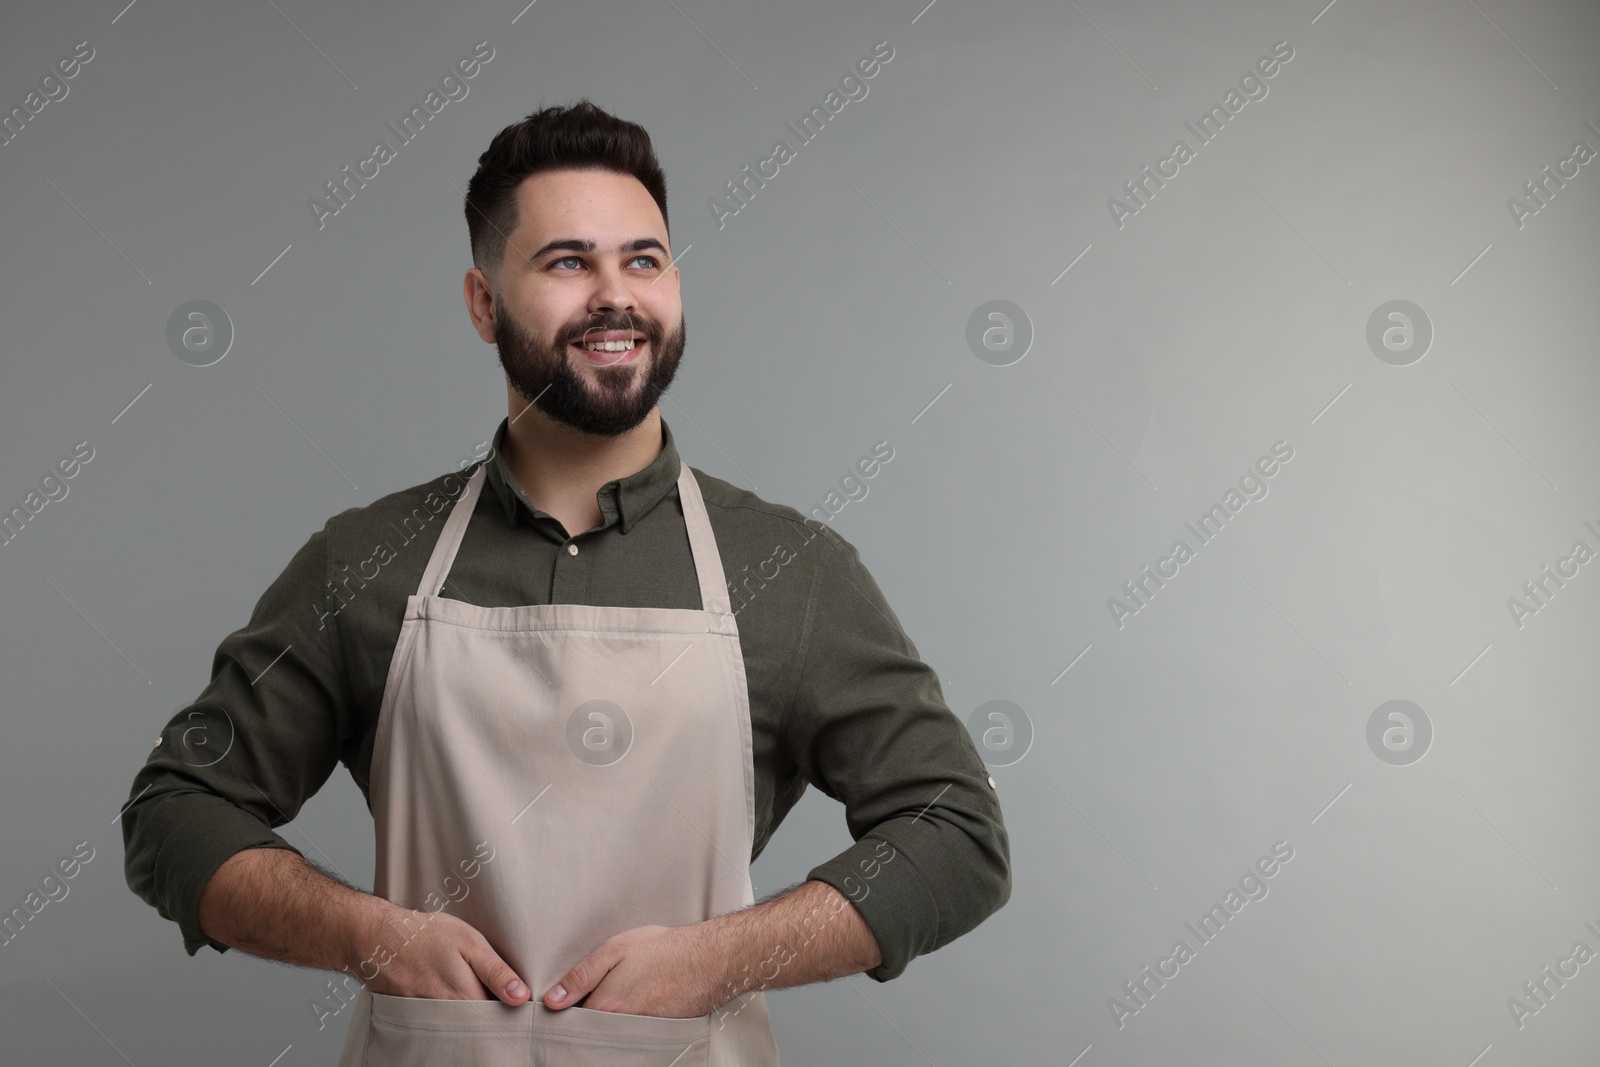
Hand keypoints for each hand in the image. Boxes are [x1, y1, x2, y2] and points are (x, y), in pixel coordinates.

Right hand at [348, 901, 530, 1004]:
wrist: (375, 938)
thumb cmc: (424, 935)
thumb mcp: (469, 942)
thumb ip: (496, 971)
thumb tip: (520, 996)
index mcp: (466, 998)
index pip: (498, 1017)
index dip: (510, 1009)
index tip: (516, 1000)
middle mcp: (447, 1015)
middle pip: (478, 1024)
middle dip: (490, 1013)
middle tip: (493, 992)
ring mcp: (428, 1017)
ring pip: (459, 1022)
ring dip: (469, 1011)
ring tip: (465, 986)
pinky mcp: (414, 1015)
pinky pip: (438, 1019)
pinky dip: (447, 1010)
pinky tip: (445, 989)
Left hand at [544, 924, 714, 1017]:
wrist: (709, 959)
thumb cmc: (664, 950)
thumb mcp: (615, 950)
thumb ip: (581, 976)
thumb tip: (553, 1000)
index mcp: (607, 1006)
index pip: (572, 1019)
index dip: (567, 1008)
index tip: (567, 999)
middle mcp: (622, 1027)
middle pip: (592, 1030)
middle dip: (588, 1015)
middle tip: (600, 991)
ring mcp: (641, 1033)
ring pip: (612, 1031)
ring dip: (609, 1018)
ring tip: (623, 992)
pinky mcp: (657, 1033)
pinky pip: (632, 1032)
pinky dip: (630, 1020)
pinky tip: (640, 998)